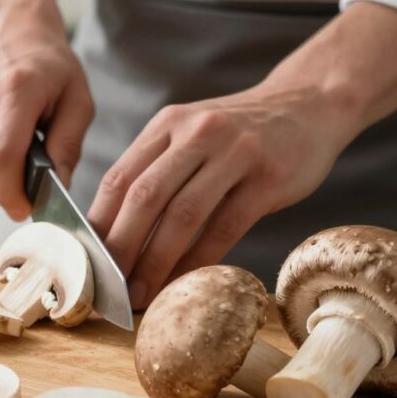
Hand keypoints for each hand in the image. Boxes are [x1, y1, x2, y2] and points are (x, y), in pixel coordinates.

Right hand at [0, 0, 93, 220]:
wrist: (8, 30)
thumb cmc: (47, 67)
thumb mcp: (77, 99)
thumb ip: (69, 145)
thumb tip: (56, 187)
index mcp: (17, 89)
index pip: (2, 157)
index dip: (11, 193)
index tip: (24, 208)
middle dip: (5, 190)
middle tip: (26, 182)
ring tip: (12, 148)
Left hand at [88, 83, 359, 308]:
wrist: (309, 104)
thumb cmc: (239, 134)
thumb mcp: (190, 135)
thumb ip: (155, 171)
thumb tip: (111, 232)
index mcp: (167, 124)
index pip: (118, 178)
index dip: (98, 224)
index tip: (87, 261)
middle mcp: (196, 133)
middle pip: (144, 198)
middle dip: (120, 248)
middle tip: (108, 286)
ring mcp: (235, 152)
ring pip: (183, 215)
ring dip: (156, 261)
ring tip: (140, 293)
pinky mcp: (269, 176)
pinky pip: (225, 227)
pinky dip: (199, 260)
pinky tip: (184, 283)